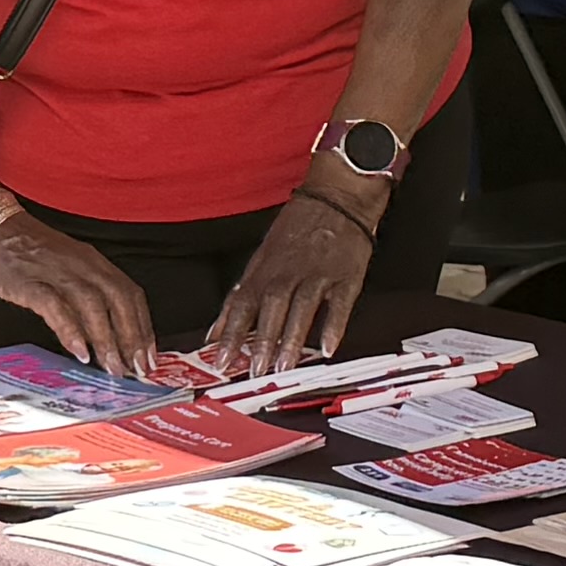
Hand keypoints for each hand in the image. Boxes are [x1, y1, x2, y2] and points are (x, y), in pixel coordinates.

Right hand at [0, 204, 154, 373]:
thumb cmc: (21, 250)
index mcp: (92, 260)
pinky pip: (56, 307)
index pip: (130, 294)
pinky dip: (71, 330)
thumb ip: (84, 294)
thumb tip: (103, 334)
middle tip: (136, 369)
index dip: (143, 326)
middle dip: (132, 338)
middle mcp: (80, 263)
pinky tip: (80, 351)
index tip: (149, 356)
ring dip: (107, 339)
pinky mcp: (28, 281)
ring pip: (93, 305)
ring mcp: (55, 271)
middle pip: (119, 300)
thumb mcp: (63, 267)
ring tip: (112, 368)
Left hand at [203, 191, 376, 380]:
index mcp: (266, 266)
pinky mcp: (346, 275)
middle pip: (270, 306)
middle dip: (261, 340)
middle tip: (254, 370)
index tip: (221, 359)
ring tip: (284, 366)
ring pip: (302, 307)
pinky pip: (340, 303)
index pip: (242, 302)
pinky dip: (334, 325)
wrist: (338, 195)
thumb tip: (219, 326)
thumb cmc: (299, 225)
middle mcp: (289, 269)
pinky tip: (327, 347)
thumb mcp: (264, 253)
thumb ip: (243, 291)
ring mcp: (319, 272)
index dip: (231, 332)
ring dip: (292, 338)